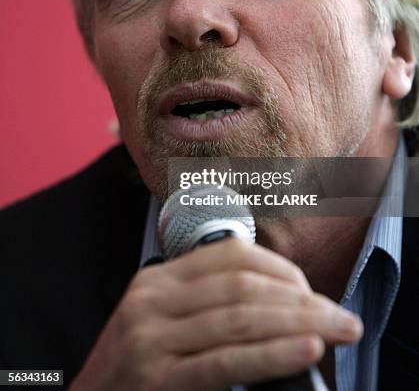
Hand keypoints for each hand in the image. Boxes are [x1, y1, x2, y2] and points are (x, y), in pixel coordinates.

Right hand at [69, 239, 362, 390]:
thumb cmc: (135, 368)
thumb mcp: (161, 321)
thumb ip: (206, 304)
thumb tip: (279, 303)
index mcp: (159, 279)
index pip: (231, 255)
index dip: (281, 269)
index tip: (313, 291)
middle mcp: (153, 300)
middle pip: (243, 286)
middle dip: (303, 300)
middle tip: (344, 317)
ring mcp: (151, 338)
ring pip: (241, 319)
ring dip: (300, 324)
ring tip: (340, 331)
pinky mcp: (157, 379)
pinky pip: (226, 362)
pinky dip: (272, 355)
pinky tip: (306, 350)